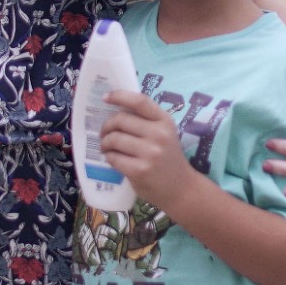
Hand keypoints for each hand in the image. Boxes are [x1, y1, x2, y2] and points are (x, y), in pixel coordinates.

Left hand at [100, 89, 190, 215]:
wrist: (181, 188)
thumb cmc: (168, 158)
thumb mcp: (164, 133)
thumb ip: (146, 121)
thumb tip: (114, 109)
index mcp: (165, 121)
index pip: (139, 101)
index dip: (119, 96)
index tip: (105, 98)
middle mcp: (159, 134)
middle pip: (121, 119)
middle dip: (107, 125)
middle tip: (104, 133)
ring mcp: (150, 153)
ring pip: (114, 139)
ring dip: (105, 143)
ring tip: (106, 147)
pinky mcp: (140, 171)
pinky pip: (114, 157)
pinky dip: (109, 157)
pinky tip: (113, 159)